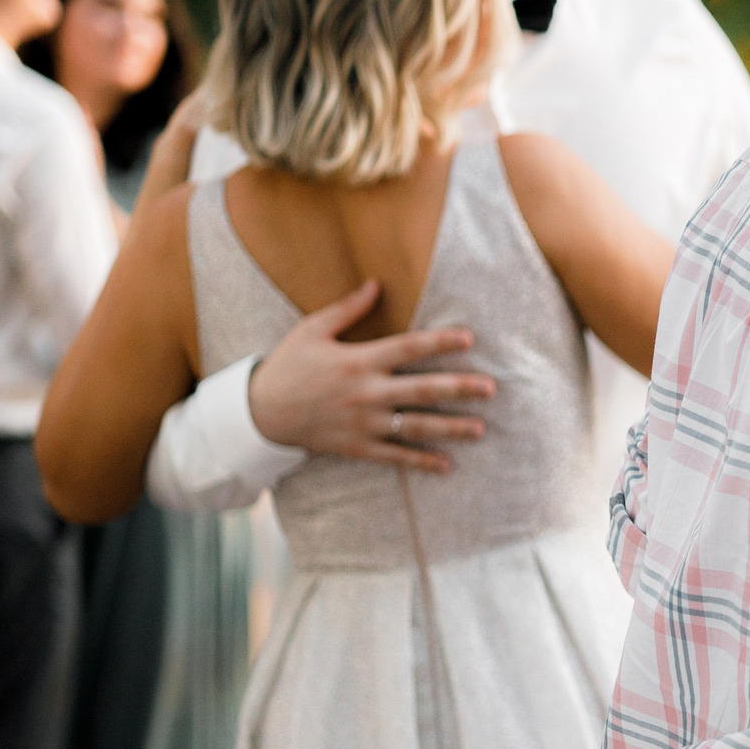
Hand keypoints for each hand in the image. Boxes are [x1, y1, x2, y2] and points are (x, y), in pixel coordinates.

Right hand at [246, 280, 496, 471]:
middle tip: (490, 388)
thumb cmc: (288, 366)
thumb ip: (347, 309)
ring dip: (450, 428)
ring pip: (415, 426)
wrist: (259, 412)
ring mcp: (363, 423)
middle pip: (422, 389)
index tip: (470, 339)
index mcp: (358, 360)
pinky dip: (421, 462)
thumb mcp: (312, 330)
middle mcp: (366, 392)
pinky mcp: (357, 447)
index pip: (408, 347)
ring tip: (480, 429)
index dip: (440, 342)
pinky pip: (394, 456)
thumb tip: (376, 284)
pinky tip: (447, 465)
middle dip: (459, 389)